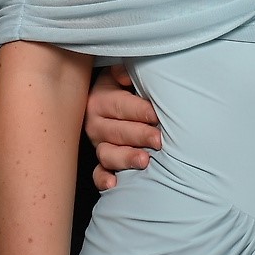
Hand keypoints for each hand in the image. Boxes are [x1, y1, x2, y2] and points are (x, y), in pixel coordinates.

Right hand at [84, 65, 159, 189]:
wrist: (118, 100)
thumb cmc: (128, 85)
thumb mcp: (123, 73)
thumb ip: (125, 71)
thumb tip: (125, 75)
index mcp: (100, 99)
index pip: (120, 106)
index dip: (139, 111)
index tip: (155, 115)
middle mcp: (96, 123)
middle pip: (116, 132)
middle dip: (139, 136)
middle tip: (158, 140)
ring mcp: (98, 144)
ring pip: (108, 154)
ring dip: (125, 158)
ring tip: (144, 161)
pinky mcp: (102, 162)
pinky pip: (99, 173)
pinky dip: (104, 179)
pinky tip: (114, 183)